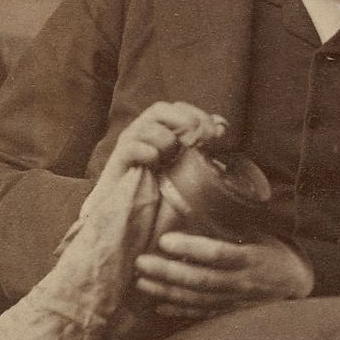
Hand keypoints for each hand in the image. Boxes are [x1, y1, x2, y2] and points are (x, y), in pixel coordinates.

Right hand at [96, 101, 226, 192]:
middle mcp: (144, 136)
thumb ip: (205, 148)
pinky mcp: (117, 166)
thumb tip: (222, 125)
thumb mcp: (192, 173)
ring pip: (146, 126)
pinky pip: (131, 147)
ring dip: (166, 138)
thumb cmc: (163, 201)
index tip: (217, 133)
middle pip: (161, 109)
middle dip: (185, 120)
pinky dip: (147, 151)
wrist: (133, 230)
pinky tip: (156, 162)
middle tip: (200, 139)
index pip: (178, 109)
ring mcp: (129, 149)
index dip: (199, 115)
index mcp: (162, 134)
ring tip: (172, 157)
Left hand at [134, 232, 313, 318]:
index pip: (219, 254)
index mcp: (252, 257)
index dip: (191, 249)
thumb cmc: (272, 250)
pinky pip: (202, 314)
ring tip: (141, 282)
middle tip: (141, 262)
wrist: (294, 282)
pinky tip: (158, 305)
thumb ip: (231, 225)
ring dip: (167, 291)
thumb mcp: (259, 232)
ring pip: (197, 299)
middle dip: (168, 272)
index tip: (165, 240)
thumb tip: (197, 202)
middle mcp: (243, 283)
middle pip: (202, 280)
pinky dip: (179, 311)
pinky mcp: (231, 314)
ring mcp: (236, 302)